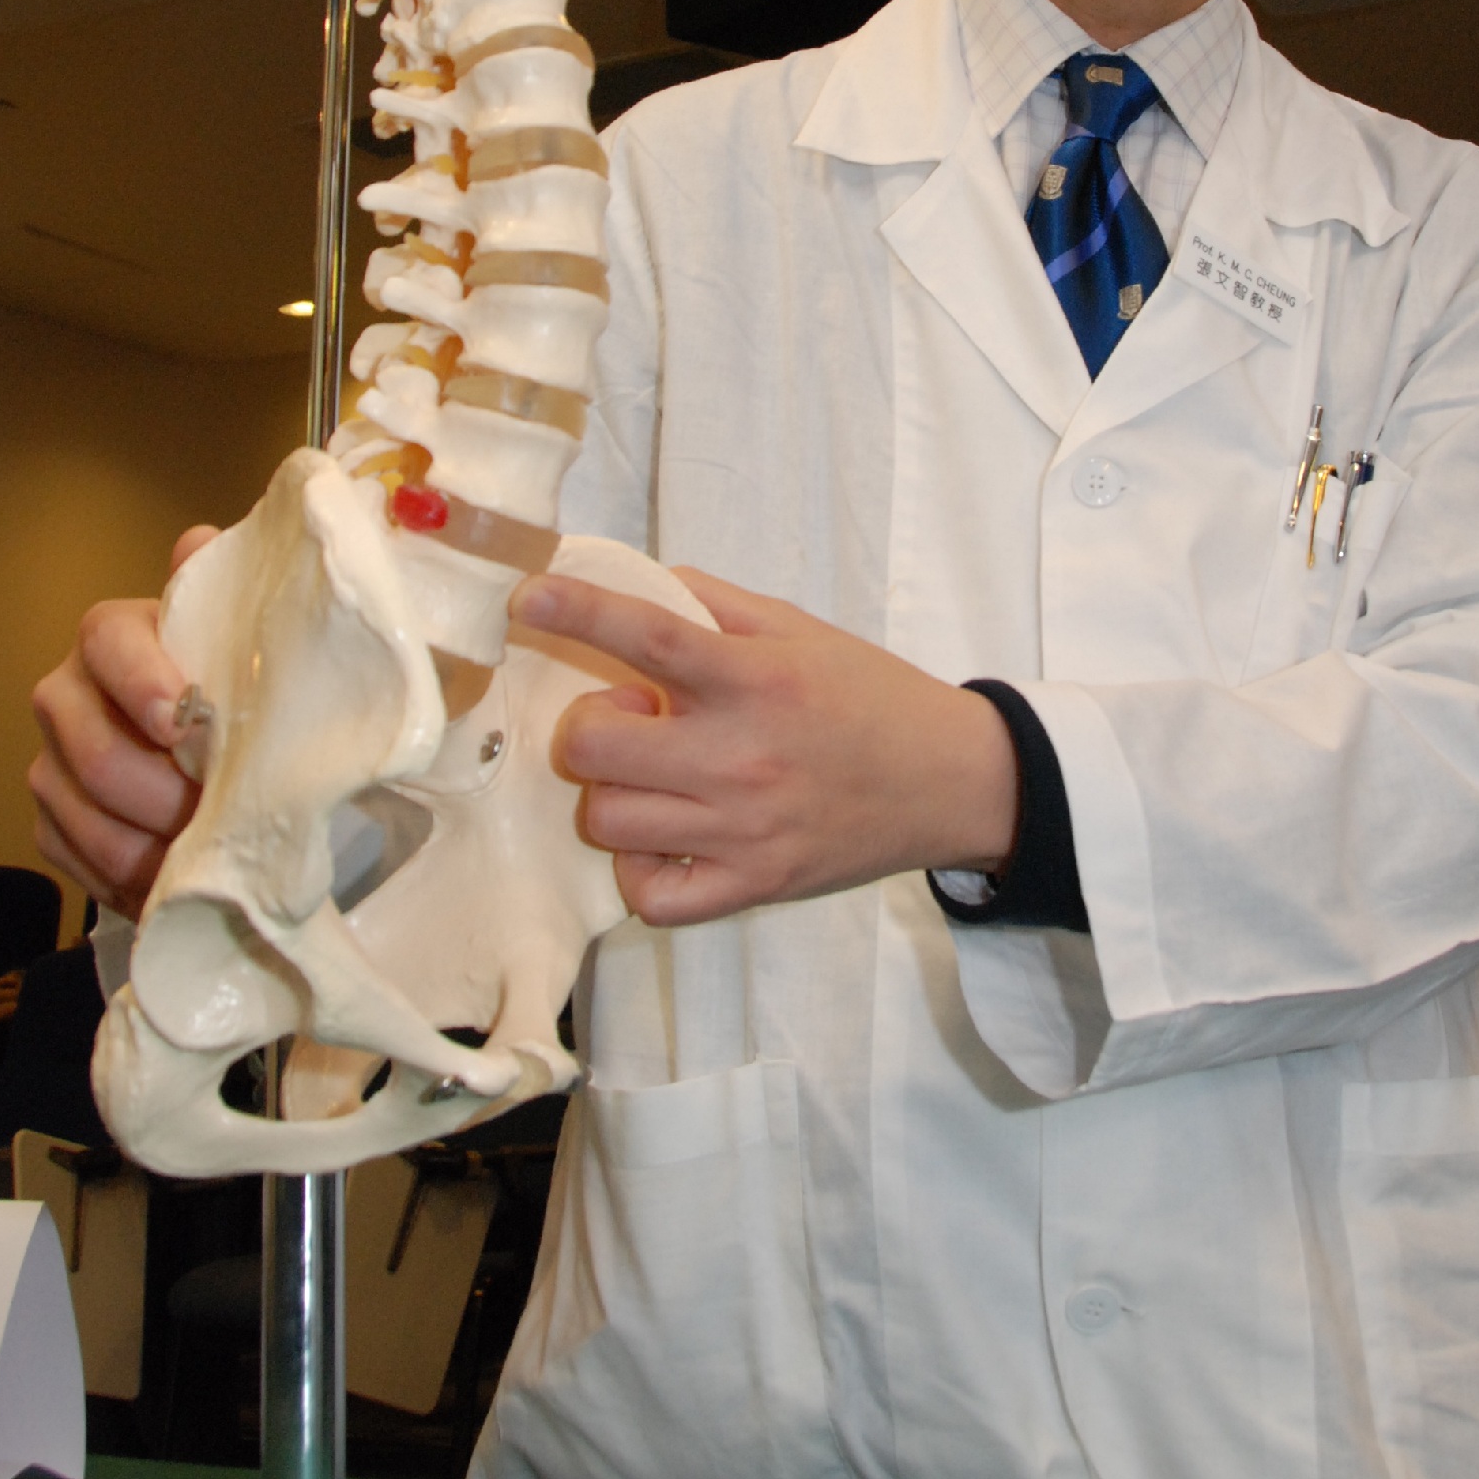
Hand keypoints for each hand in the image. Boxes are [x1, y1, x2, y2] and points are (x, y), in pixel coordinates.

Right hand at [28, 525, 218, 918]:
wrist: (203, 734)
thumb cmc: (225, 674)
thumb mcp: (233, 631)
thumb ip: (219, 591)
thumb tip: (198, 541)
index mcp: (110, 635)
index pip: (108, 642)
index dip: (142, 682)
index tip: (186, 723)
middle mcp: (65, 694)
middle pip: (99, 755)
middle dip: (168, 796)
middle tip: (228, 817)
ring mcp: (51, 763)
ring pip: (91, 821)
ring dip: (158, 849)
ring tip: (214, 861)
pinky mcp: (51, 823)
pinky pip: (84, 865)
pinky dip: (138, 881)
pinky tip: (180, 881)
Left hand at [512, 566, 1018, 927]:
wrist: (952, 781)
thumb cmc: (871, 698)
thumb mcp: (801, 630)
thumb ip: (715, 605)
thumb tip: (637, 584)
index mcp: (755, 680)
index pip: (647, 636)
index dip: (577, 611)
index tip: (527, 595)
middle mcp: (741, 756)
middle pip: (594, 746)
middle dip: (592, 725)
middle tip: (635, 720)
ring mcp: (743, 830)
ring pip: (608, 819)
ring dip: (616, 791)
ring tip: (660, 776)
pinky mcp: (752, 886)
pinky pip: (649, 893)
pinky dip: (640, 869)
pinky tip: (665, 839)